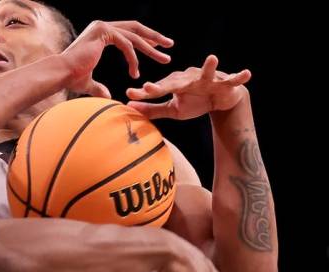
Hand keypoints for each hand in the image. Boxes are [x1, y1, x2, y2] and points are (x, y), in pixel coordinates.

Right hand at [61, 20, 173, 97]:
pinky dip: (133, 59)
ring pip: (134, 36)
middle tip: (169, 45)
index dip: (144, 39)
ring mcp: (102, 27)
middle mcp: (102, 26)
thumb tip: (107, 96)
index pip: (128, 32)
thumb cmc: (70, 77)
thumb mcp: (89, 82)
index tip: (158, 47)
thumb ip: (99, 87)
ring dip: (152, 48)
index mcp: (100, 33)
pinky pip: (126, 45)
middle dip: (154, 37)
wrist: (59, 74)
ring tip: (165, 58)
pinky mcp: (103, 33)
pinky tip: (135, 73)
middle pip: (135, 28)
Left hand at [126, 54, 251, 119]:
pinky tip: (247, 73)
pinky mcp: (224, 83)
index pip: (157, 89)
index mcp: (175, 84)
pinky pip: (233, 80)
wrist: (220, 100)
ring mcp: (207, 79)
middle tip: (149, 88)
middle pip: (175, 82)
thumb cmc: (194, 101)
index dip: (144, 92)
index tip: (129, 93)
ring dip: (210, 66)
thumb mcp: (172, 109)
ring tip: (212, 58)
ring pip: (207, 73)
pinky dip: (239, 77)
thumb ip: (152, 109)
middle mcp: (189, 78)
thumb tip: (128, 105)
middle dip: (163, 85)